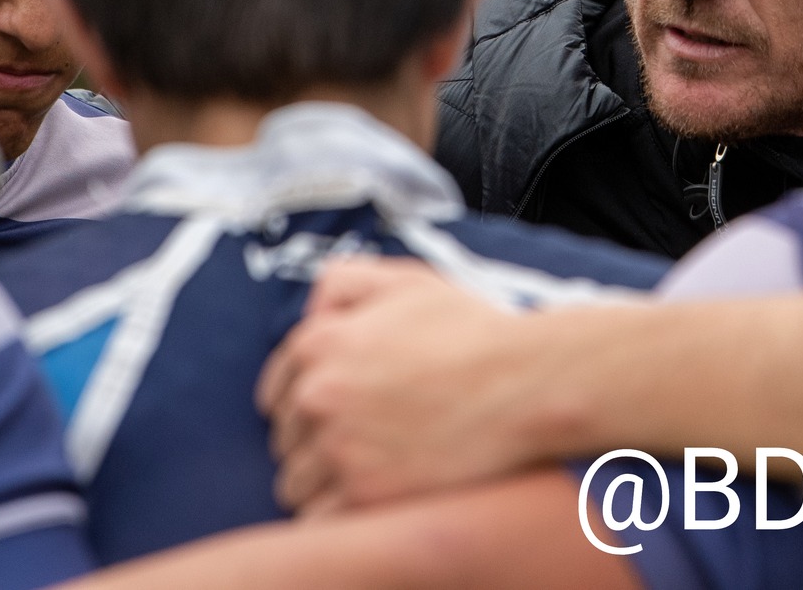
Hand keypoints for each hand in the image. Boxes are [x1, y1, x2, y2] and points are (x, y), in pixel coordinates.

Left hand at [259, 257, 571, 513]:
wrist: (527, 382)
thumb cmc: (474, 331)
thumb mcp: (408, 281)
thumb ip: (345, 283)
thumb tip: (312, 312)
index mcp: (320, 343)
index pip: (275, 390)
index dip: (305, 401)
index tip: (337, 411)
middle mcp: (318, 395)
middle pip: (286, 439)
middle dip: (316, 440)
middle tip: (368, 435)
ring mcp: (339, 447)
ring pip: (295, 483)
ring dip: (324, 481)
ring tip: (372, 467)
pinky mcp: (365, 495)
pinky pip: (318, 520)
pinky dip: (340, 515)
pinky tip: (375, 495)